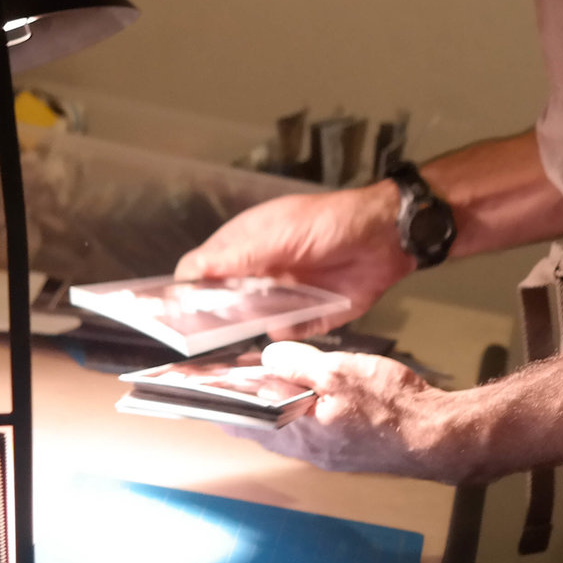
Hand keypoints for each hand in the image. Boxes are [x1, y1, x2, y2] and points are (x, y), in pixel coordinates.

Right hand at [175, 186, 412, 314]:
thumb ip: (236, 257)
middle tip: (203, 334)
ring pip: (251, 322)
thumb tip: (189, 274)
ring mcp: (282, 295)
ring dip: (247, 329)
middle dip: (214, 317)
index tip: (176, 313)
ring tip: (238, 338)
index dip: (187, 290)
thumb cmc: (330, 224)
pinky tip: (280, 335)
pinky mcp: (308, 316)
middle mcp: (258, 272)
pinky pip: (286, 334)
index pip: (202, 271)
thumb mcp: (278, 235)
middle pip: (222, 302)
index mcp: (244, 246)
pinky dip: (283, 336)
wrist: (385, 238)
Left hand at [219, 343, 489, 484]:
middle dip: (241, 404)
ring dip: (270, 407)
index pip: (240, 421)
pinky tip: (306, 396)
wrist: (438, 436)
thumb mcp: (338, 371)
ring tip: (261, 382)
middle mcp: (307, 451)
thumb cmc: (392, 406)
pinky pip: (310, 430)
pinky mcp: (347, 450)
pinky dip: (297, 412)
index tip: (195, 389)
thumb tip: (267, 357)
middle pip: (259, 426)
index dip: (216, 403)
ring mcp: (328, 454)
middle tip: (224, 380)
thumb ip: (297, 363)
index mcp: (297, 433)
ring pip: (285, 428)